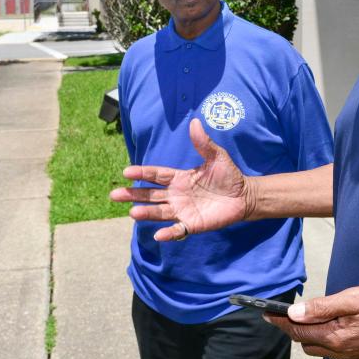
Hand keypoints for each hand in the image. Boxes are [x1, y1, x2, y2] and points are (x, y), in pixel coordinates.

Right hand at [109, 118, 248, 239]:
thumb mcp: (216, 157)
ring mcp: (183, 210)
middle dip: (133, 195)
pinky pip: (178, 230)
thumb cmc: (228, 175)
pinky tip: (158, 235)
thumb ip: (204, 143)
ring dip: (146, 212)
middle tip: (114, 194)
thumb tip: (194, 123)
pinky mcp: (193, 224)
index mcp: (180, 178)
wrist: (244, 195)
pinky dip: (169, 233)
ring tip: (132, 212)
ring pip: (159, 212)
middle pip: (150, 195)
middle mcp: (176, 194)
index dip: (142, 173)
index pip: (157, 175)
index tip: (126, 172)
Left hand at [264, 285, 358, 358]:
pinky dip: (323, 336)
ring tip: (304, 315)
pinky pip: (333, 349)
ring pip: (318, 347)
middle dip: (292, 328)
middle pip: (306, 342)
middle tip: (282, 311)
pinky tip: (327, 323)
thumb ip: (322, 306)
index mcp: (337, 339)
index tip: (266, 312)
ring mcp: (351, 357)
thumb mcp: (353, 299)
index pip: (300, 331)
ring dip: (308, 333)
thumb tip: (294, 311)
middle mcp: (341, 353)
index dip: (281, 320)